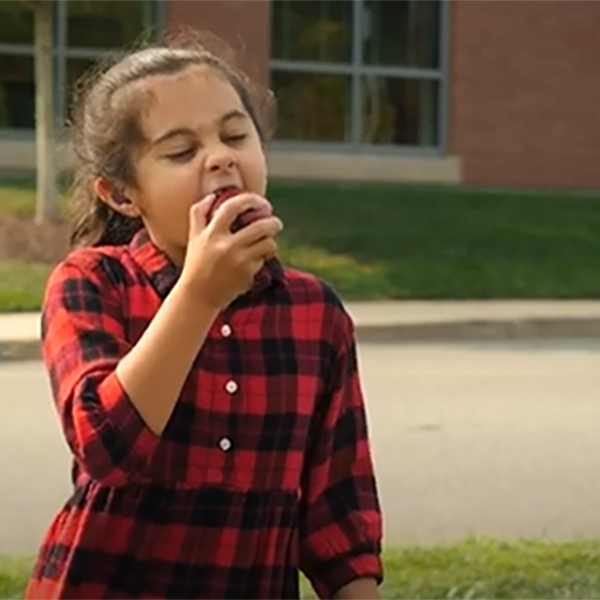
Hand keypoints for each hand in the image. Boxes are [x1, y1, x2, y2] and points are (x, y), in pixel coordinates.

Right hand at [179, 192, 282, 308]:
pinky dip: (262, 258)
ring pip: (268, 243)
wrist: (199, 296)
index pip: (233, 207)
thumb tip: (212, 196)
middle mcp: (226, 246)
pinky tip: (255, 260)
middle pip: (261, 226)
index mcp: (212, 233)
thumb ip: (198, 213)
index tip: (260, 201)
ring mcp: (239, 261)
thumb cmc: (196, 264)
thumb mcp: (193, 237)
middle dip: (273, 222)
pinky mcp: (247, 274)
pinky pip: (263, 260)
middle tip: (275, 223)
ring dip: (270, 242)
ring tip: (266, 242)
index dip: (251, 200)